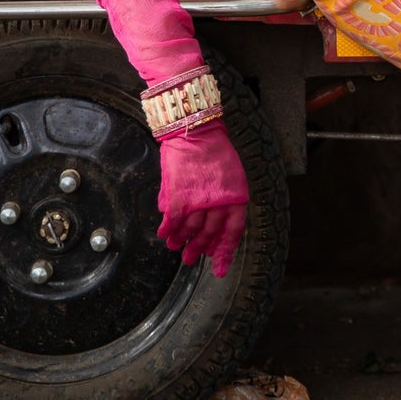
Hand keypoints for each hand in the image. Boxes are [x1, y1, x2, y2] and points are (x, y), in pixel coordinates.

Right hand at [156, 122, 248, 277]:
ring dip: (181, 240)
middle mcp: (219, 202)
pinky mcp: (179, 196)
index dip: (224, 252)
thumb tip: (210, 221)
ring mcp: (198, 201)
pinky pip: (173, 220)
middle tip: (190, 258)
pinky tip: (164, 234)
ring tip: (175, 246)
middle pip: (209, 233)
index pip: (232, 232)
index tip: (218, 269)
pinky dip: (167, 229)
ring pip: (190, 229)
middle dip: (198, 249)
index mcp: (236, 197)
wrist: (197, 130)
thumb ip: (223, 200)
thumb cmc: (216, 151)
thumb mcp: (230, 175)